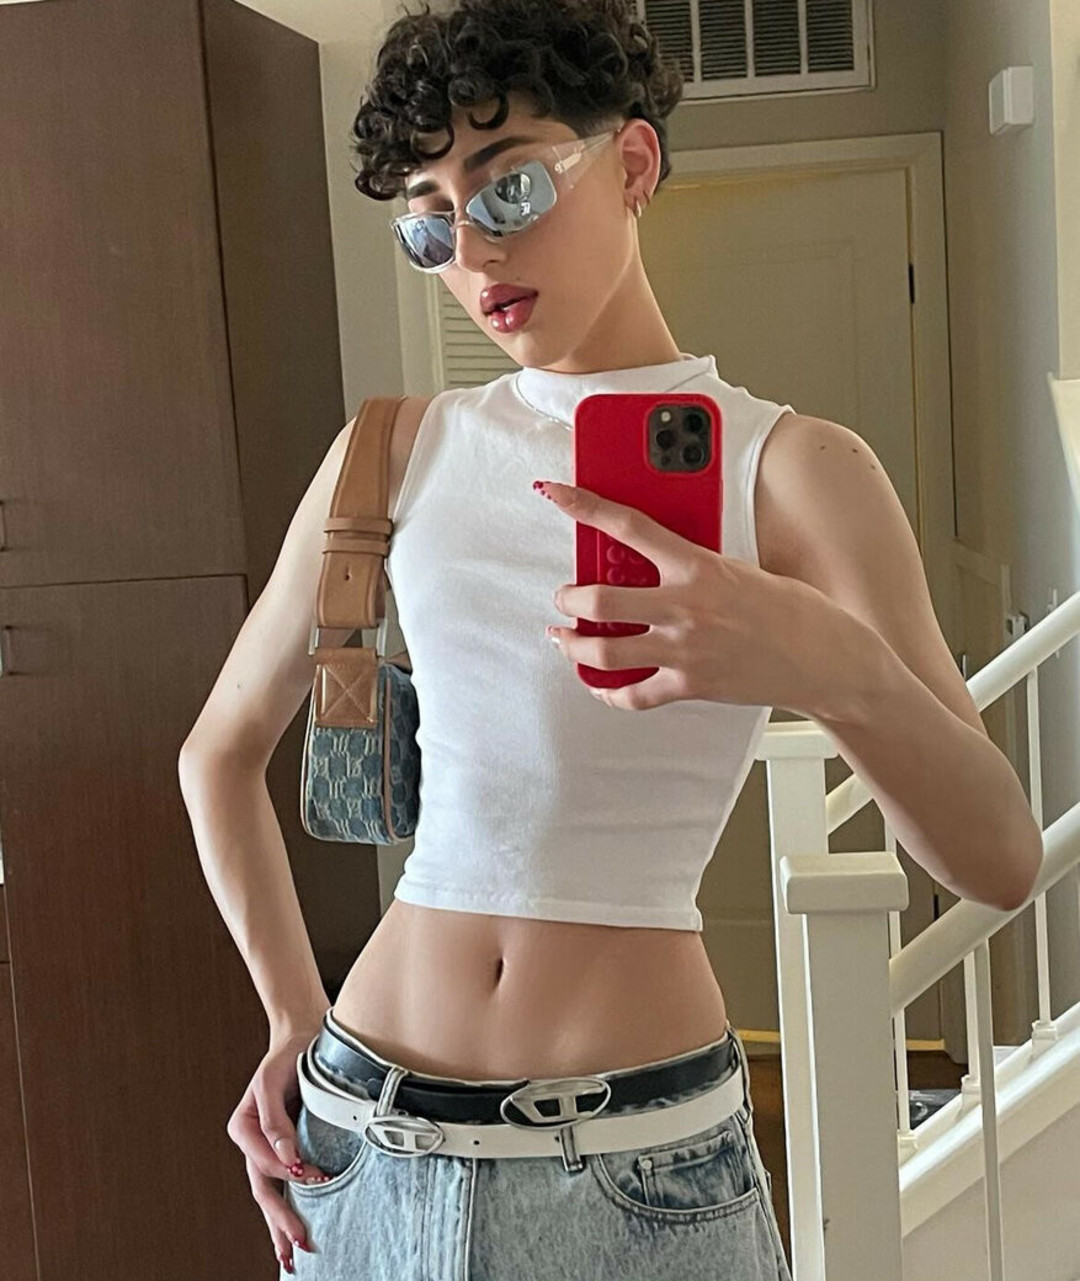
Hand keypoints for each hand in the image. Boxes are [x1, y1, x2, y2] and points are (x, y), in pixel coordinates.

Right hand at [225, 1026, 331, 1273]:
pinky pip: (283, 1185)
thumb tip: (289, 1160)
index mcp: (244, 1127)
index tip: (314, 1175)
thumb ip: (275, 1121)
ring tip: (292, 1256)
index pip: (264, 1161)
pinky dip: (286, 1210)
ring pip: (270, 1194)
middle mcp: (253, 1143)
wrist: (303, 1036)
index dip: (287, 1171)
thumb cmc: (288, 1055)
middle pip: (264, 1187)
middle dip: (280, 1219)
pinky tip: (291, 1234)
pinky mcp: (285, 1149)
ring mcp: (267, 1149)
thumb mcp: (273, 1081)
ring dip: (280, 1225)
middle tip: (299, 1244)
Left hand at [536, 479, 860, 717]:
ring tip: (564, 636)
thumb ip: (697, 565)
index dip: (584, 507)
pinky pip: (635, 696)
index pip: (628, 527)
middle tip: (563, 596)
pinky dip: (611, 693)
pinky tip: (602, 685)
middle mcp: (687, 609)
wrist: (829, 662)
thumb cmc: (796, 611)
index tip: (557, 493)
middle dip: (568, 598)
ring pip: (605, 653)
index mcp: (700, 567)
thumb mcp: (743, 569)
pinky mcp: (692, 686)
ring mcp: (686, 651)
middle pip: (599, 601)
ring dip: (574, 645)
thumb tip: (656, 559)